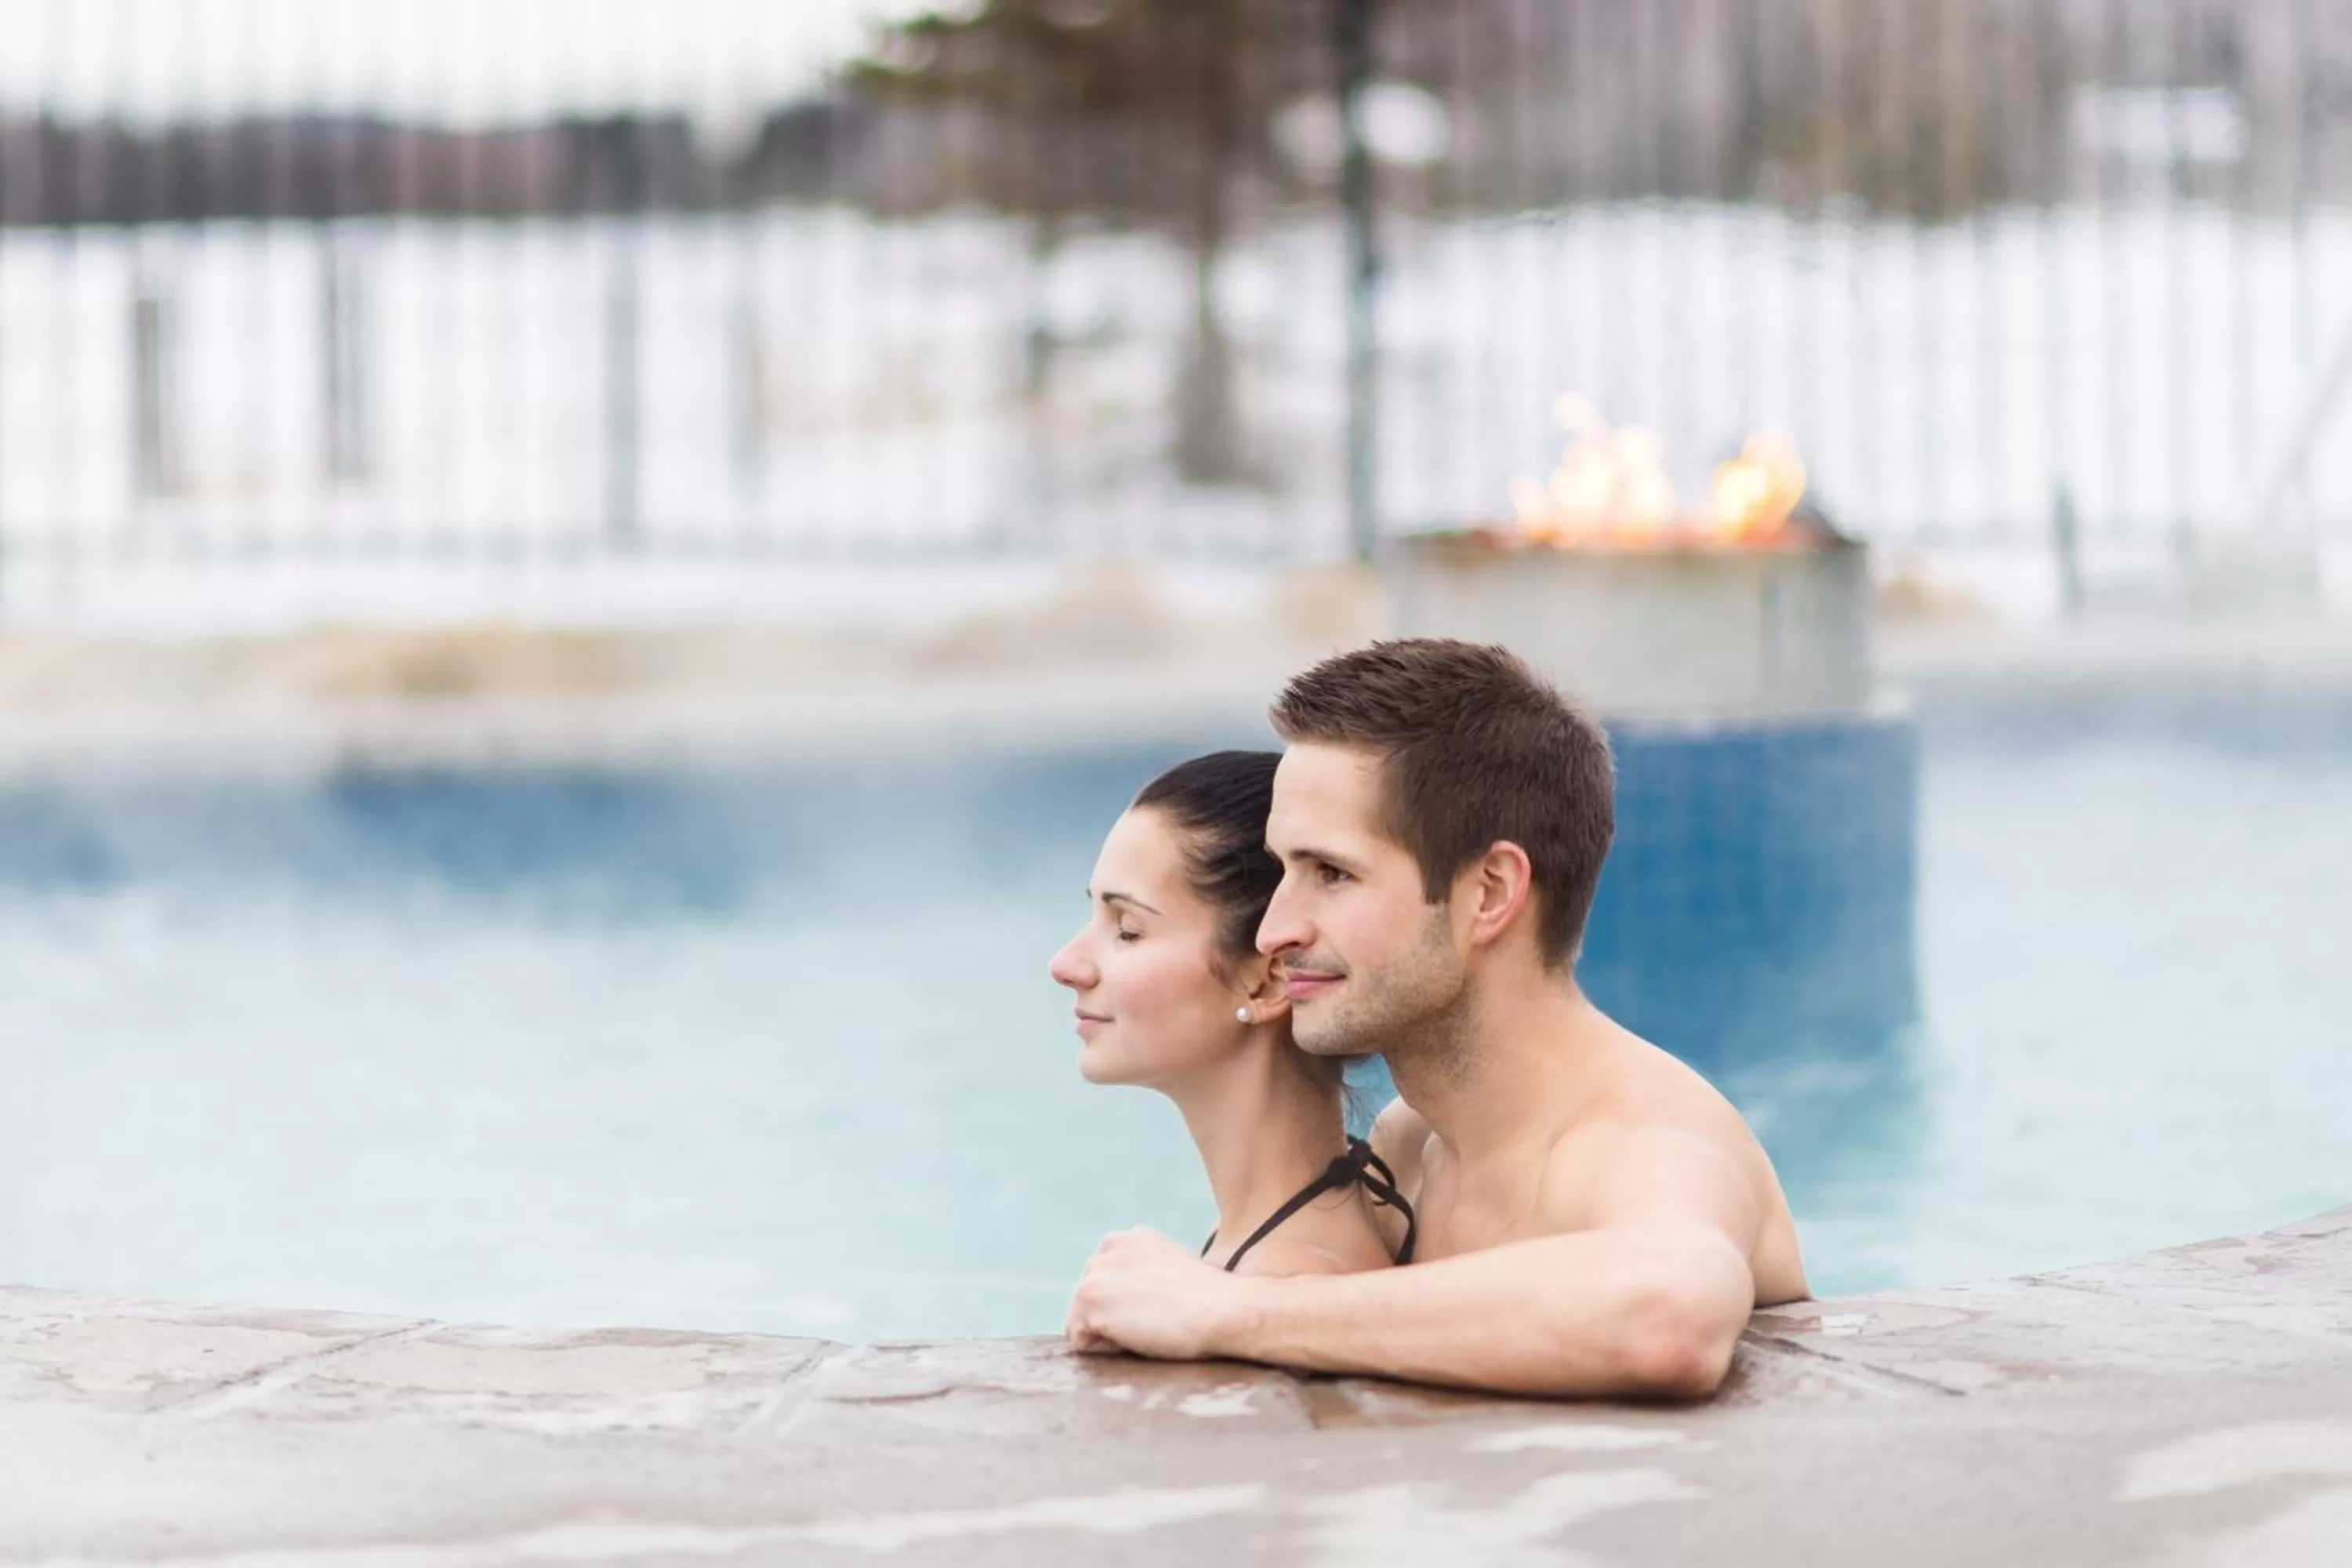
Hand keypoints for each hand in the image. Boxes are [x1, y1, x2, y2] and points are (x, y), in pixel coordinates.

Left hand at [1064, 1227, 1249, 1360]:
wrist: (1224, 1310)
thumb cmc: (1211, 1302)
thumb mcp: (1171, 1273)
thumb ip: (1143, 1277)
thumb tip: (1126, 1304)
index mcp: (1130, 1239)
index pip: (1105, 1282)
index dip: (1125, 1307)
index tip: (1157, 1311)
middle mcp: (1108, 1247)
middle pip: (1088, 1300)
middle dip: (1111, 1319)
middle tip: (1154, 1322)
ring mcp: (1096, 1271)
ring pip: (1080, 1320)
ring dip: (1108, 1335)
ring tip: (1147, 1329)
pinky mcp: (1090, 1298)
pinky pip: (1079, 1341)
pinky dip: (1103, 1350)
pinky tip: (1137, 1339)